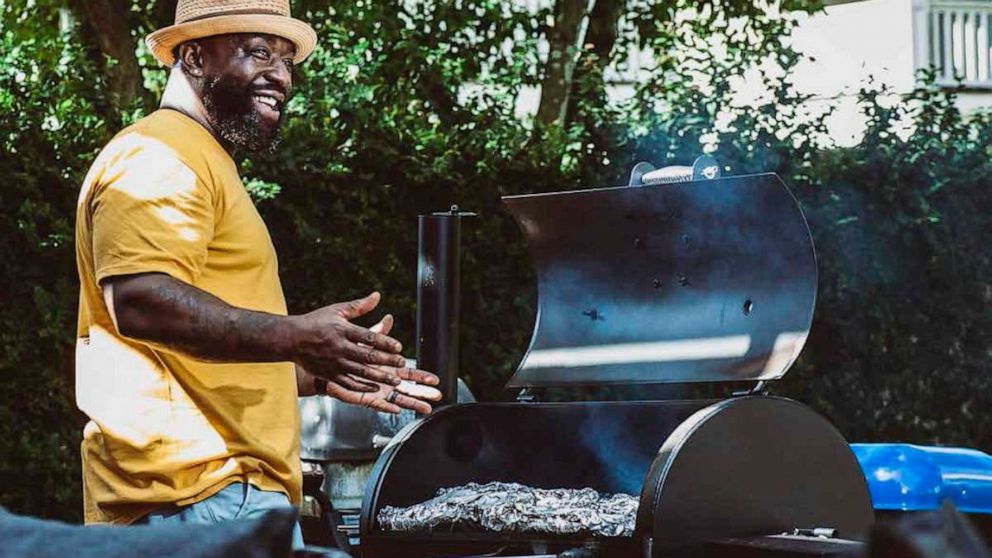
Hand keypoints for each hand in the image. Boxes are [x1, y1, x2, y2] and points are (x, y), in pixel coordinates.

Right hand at [292, 292, 406, 385]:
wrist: (290, 339)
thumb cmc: (315, 322)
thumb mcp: (336, 310)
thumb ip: (359, 306)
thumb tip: (377, 296)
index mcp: (342, 330)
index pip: (368, 336)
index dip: (385, 342)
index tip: (399, 347)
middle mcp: (339, 347)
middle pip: (367, 355)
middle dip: (387, 361)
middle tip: (402, 363)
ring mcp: (334, 363)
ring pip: (360, 372)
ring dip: (380, 376)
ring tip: (395, 380)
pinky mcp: (328, 374)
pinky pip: (348, 383)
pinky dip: (363, 386)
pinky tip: (376, 387)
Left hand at [318, 313, 441, 412]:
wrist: (325, 362)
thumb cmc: (346, 352)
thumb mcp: (365, 340)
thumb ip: (378, 333)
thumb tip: (388, 317)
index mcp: (387, 367)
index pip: (409, 372)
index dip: (422, 376)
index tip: (435, 379)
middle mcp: (384, 381)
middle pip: (408, 388)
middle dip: (423, 392)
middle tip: (438, 395)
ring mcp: (375, 391)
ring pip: (396, 399)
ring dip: (410, 403)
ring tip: (425, 408)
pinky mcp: (363, 398)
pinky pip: (376, 404)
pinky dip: (386, 407)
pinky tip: (397, 411)